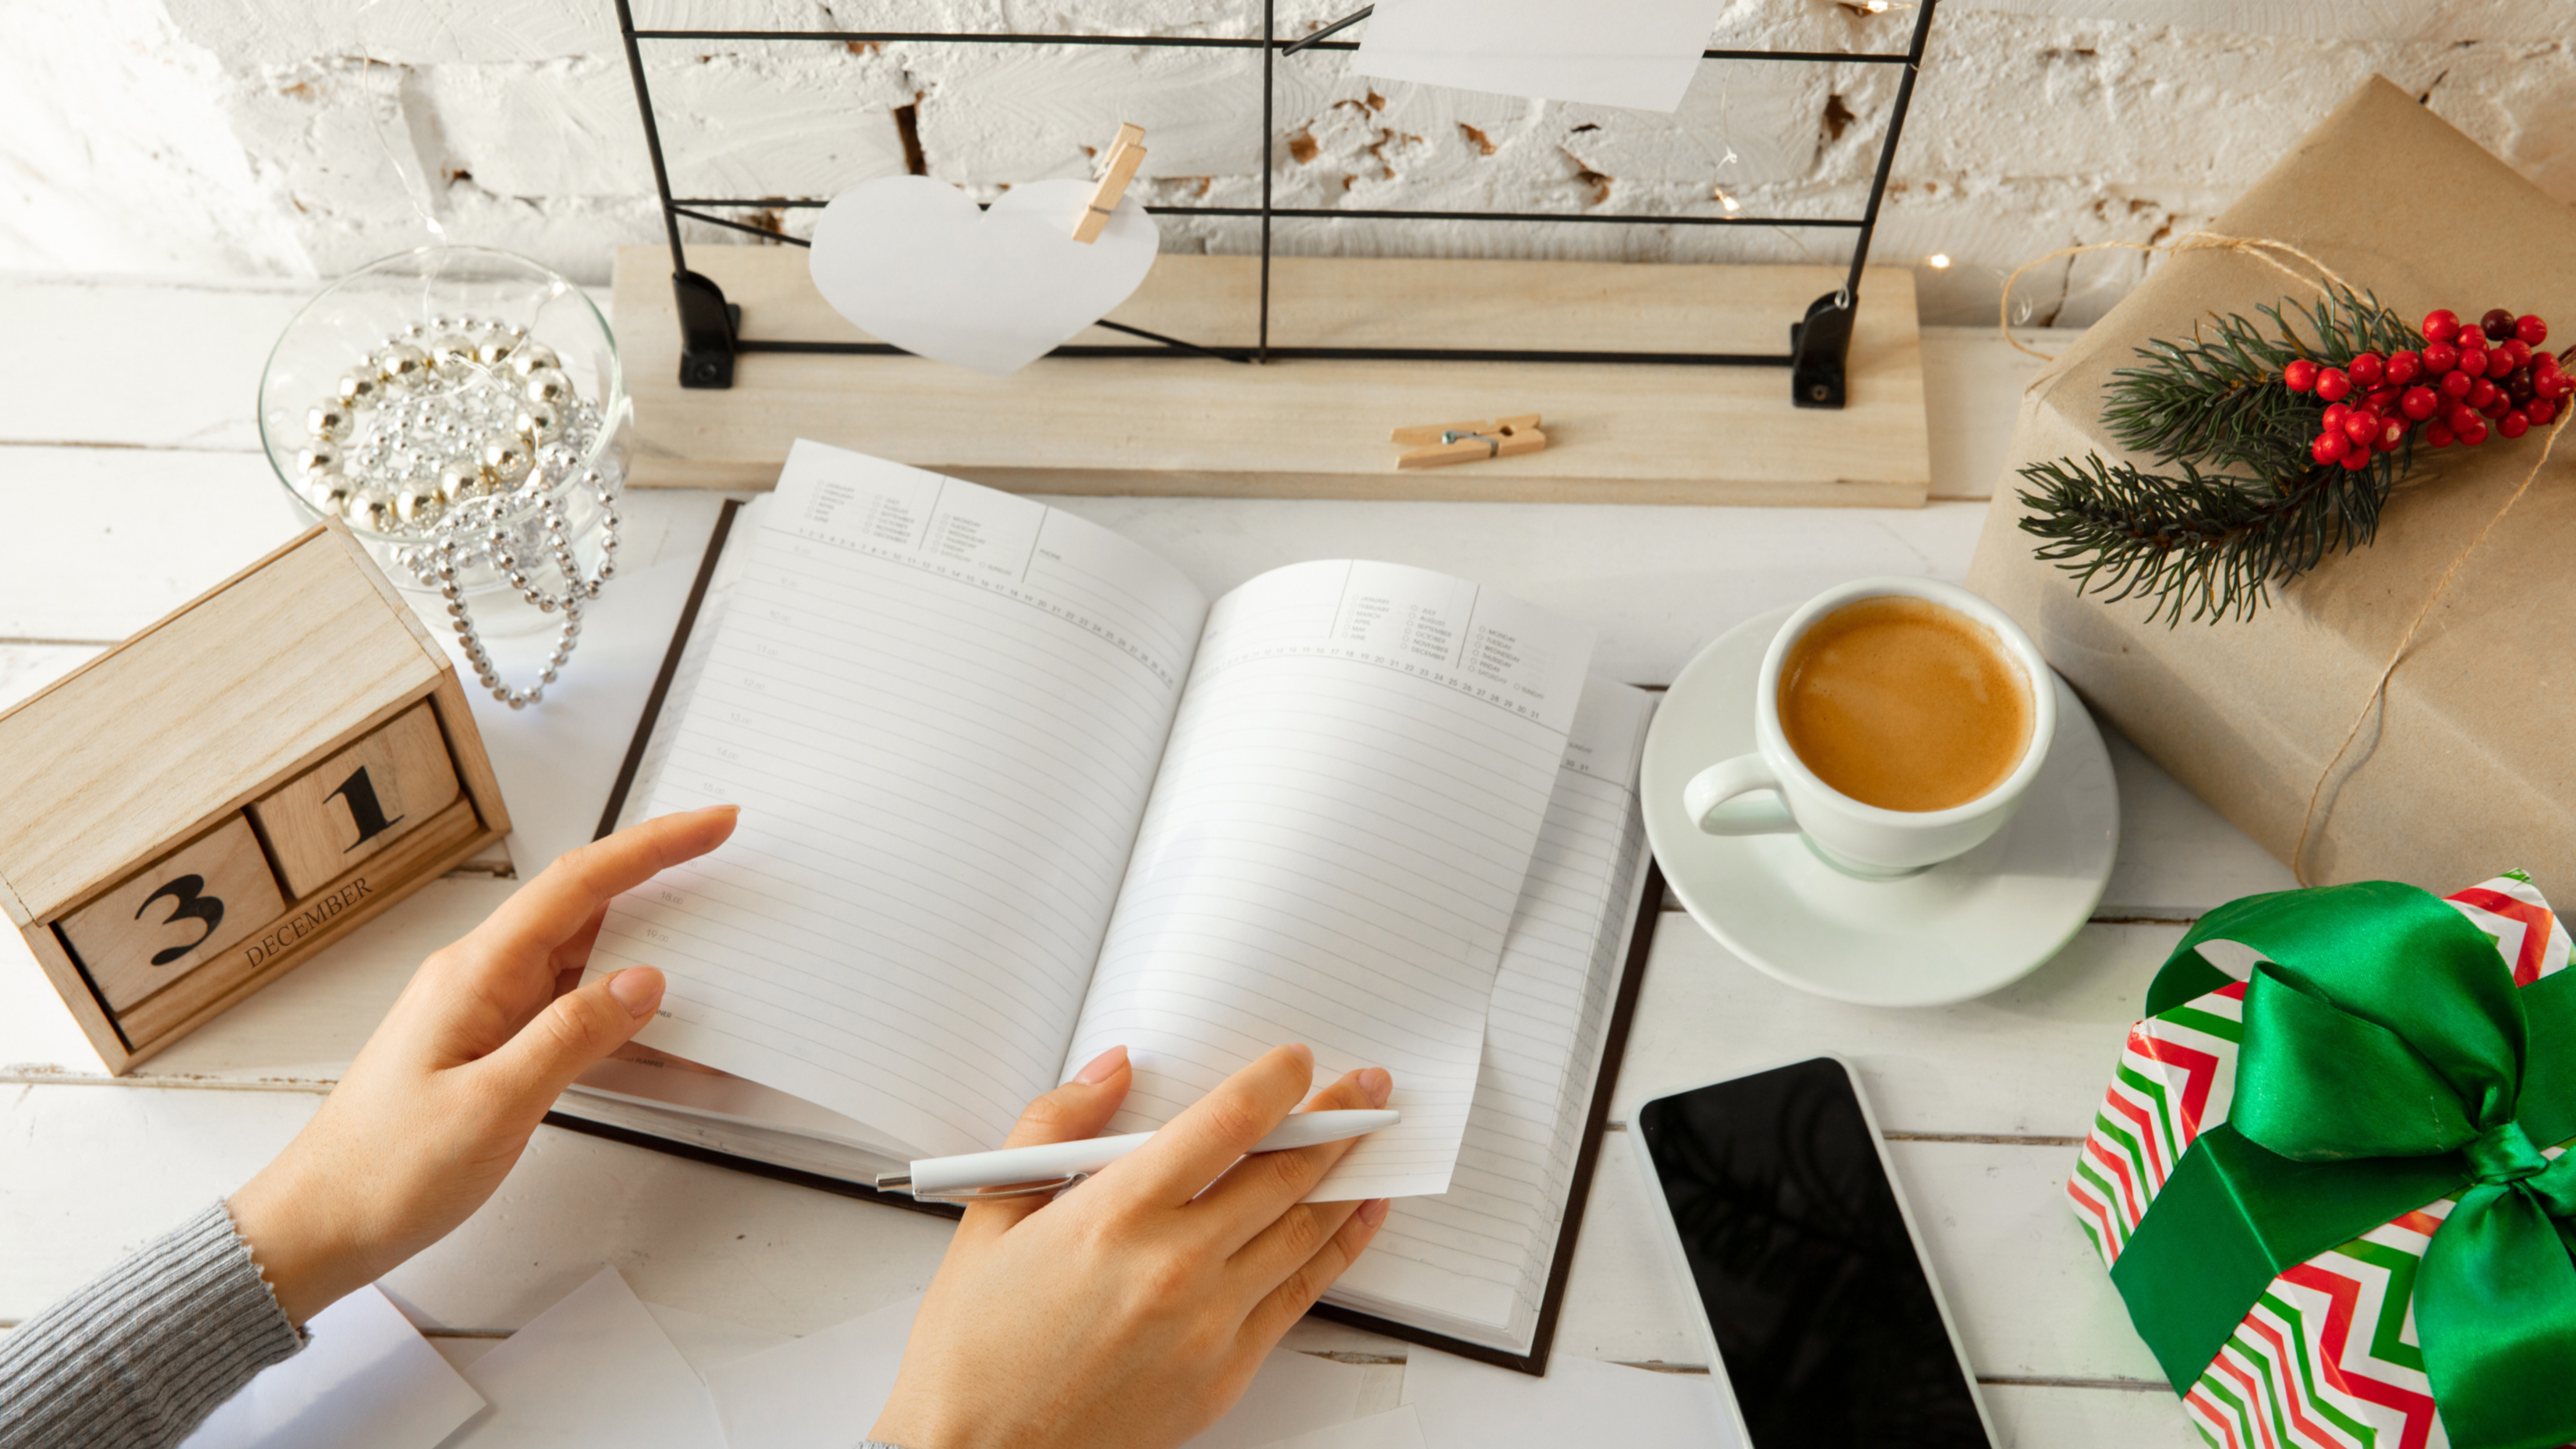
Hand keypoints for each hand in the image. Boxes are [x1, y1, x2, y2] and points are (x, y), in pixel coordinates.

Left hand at [226, 804, 738, 1323]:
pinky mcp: (486, 1043)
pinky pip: (562, 999)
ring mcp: (480, 1009)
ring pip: (576, 950)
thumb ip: (571, 1038)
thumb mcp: (491, 1107)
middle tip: (721, 853)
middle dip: (656, 870)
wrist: (316, 1225)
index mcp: (474, 973)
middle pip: (581, 902)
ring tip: (705, 922)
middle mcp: (477, 977)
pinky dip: (613, 993)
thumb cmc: (383, 1172)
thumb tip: (643, 982)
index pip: (578, 884)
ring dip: (641, 931)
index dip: (653, 847)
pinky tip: (644, 1007)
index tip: (712, 824)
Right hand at [874, 1044, 1393, 1448]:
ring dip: (1347, 1176)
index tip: (1297, 1061)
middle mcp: (1175, 1265)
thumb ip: (1055, 1127)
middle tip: (1365, 1088)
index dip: (1275, 1082)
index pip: (1227, 1124)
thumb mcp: (993, 1214)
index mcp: (1117, 1216)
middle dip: (1334, 1117)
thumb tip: (1115, 1068)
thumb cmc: (975, 1346)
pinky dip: (1340, 1247)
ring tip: (1373, 1139)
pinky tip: (1358, 1217)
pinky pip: (1302, 1294)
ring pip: (1305, 1229)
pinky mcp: (1224, 1371)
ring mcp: (1209, 1323)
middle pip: (1283, 1172)